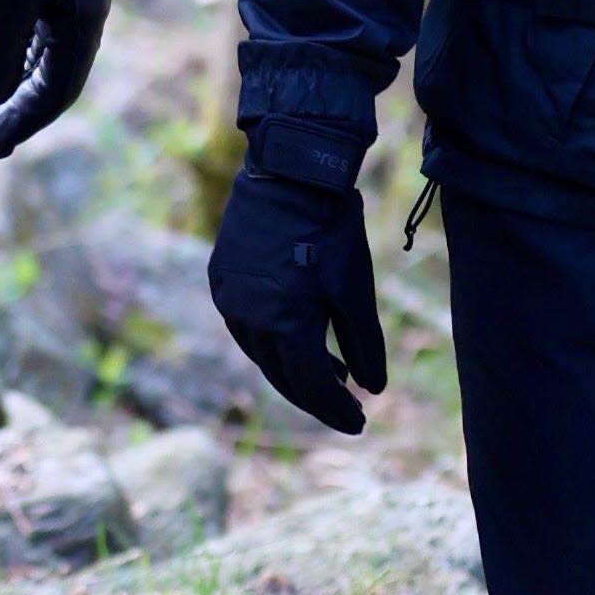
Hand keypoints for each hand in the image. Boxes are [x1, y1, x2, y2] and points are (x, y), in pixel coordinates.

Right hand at [209, 158, 386, 435]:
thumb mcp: (354, 291)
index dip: (336, 410)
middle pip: (282, 377)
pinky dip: (274, 340)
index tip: (361, 422)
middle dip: (316, 396)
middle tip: (347, 407)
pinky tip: (299, 336)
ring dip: (294, 369)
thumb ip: (364, 345)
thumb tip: (373, 389)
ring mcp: (228, 301)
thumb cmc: (329, 230)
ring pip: (262, 353)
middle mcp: (247, 322)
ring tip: (332, 373)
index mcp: (283, 328)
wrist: (288, 171)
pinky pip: (248, 325)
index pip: (312, 387)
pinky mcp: (221, 280)